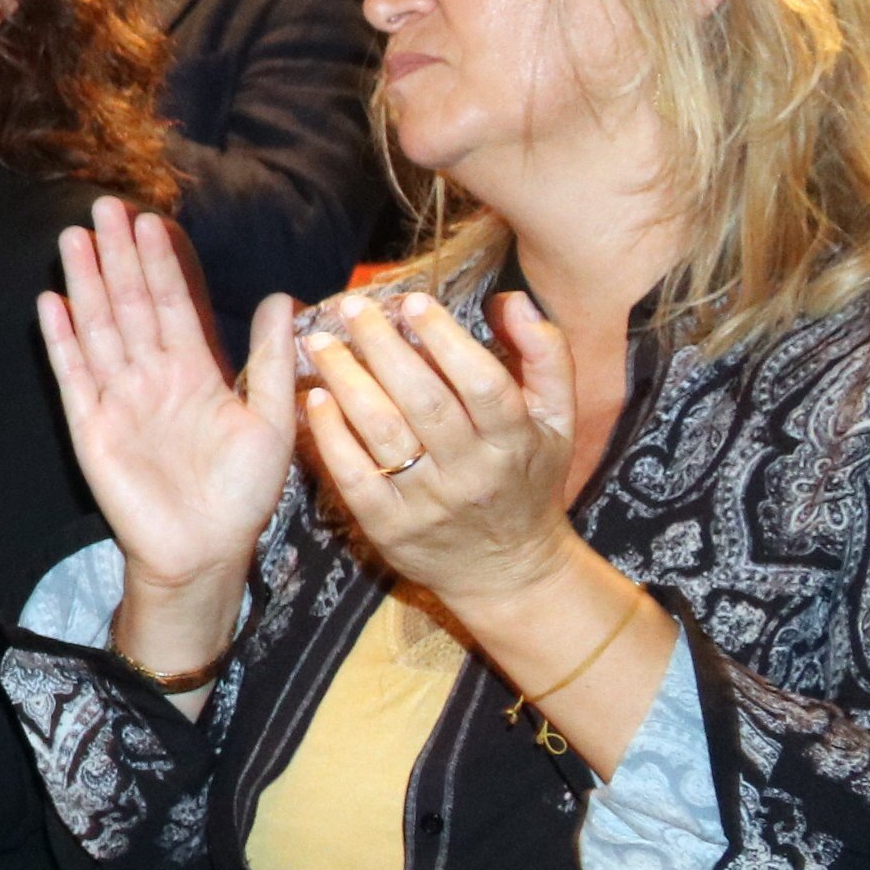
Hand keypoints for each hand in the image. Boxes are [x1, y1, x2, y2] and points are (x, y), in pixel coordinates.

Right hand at [38, 202, 297, 655]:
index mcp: (194, 374)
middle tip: (103, 206)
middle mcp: (151, 378)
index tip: (149, 219)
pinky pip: (73, 376)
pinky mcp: (91, 427)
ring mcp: (118, 400)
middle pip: (129, 305)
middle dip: (116, 257)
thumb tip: (280, 299)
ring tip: (72, 238)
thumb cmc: (242, 494)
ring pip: (99, 328)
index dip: (159, 263)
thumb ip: (269, 361)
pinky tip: (50, 303)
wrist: (205, 553)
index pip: (171, 305)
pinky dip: (61, 341)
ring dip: (85, 284)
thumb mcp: (273, 422)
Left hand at [292, 284, 584, 608]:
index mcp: (516, 442)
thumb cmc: (528, 478)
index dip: (448, 340)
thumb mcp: (557, 421)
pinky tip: (313, 399)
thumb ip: (545, 356)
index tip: (413, 302)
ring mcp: (429, 502)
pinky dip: (331, 436)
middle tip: (351, 307)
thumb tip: (512, 298)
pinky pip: (354, 477)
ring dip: (347, 382)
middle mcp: (473, 472)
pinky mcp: (390, 527)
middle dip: (383, 347)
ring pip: (384, 433)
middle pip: (426, 402)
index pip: (484, 384)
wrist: (509, 570)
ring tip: (319, 343)